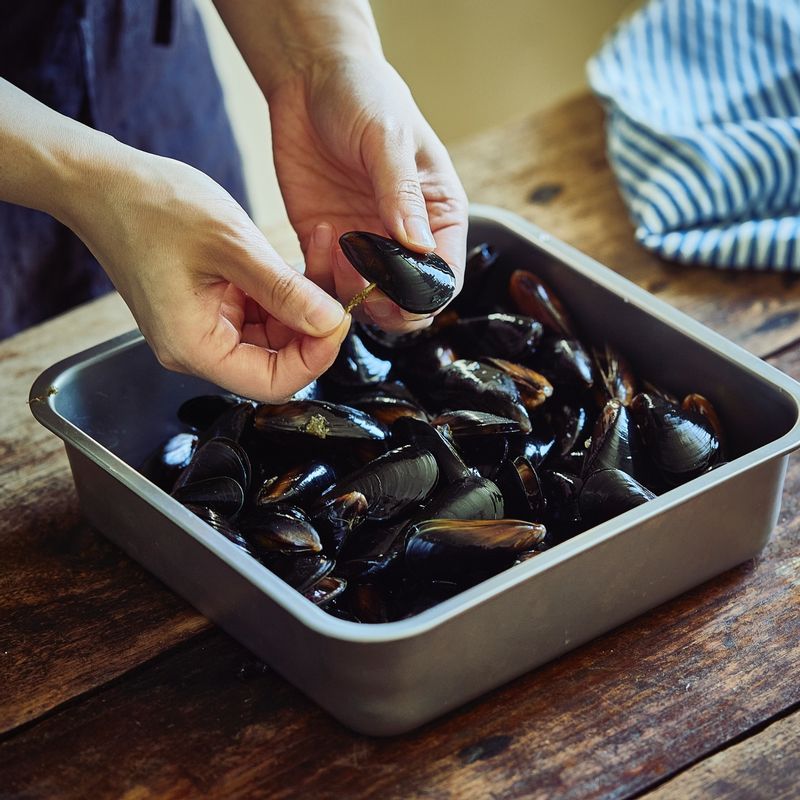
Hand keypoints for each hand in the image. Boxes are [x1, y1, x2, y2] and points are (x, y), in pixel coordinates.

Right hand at [63, 146, 350, 400]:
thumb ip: (284, 290)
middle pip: (279, 360)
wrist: (104, 182)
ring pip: (277, 333)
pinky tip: (301, 255)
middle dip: (314, 323)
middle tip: (337, 280)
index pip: (272, 383)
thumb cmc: (150, 208)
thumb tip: (331, 322)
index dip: (315, 357)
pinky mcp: (214, 306)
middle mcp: (200, 347)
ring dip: (305, 299)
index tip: (339, 318)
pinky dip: (286, 286)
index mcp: (194, 347)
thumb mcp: (230, 246)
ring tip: (320, 251)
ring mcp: (208, 327)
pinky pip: (263, 310)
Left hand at [268, 54, 468, 331]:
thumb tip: (420, 248)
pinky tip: (319, 237)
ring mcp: (365, 244)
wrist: (310, 78)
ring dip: (353, 293)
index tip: (401, 287)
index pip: (445, 277)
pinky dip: (321, 278)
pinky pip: (327, 282)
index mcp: (438, 215)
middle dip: (390, 305)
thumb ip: (402, 193)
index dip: (426, 295)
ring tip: (341, 251)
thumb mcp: (387, 137)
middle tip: (366, 281)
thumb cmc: (363, 95)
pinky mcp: (327, 244)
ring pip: (368, 302)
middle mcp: (405, 238)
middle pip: (409, 302)